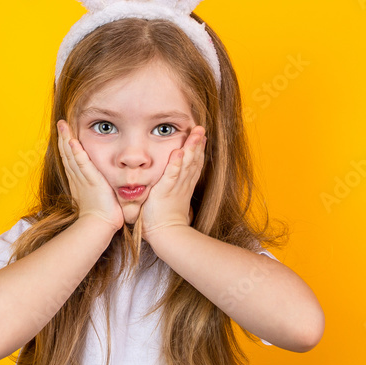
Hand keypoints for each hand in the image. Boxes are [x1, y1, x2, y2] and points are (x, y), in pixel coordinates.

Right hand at [56, 119, 123, 232]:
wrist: (99, 225)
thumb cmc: (101, 215)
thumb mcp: (97, 196)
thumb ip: (98, 186)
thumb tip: (103, 184)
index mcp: (78, 181)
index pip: (71, 159)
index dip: (66, 146)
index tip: (64, 134)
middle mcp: (78, 177)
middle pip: (67, 154)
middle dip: (63, 138)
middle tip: (60, 124)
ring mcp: (83, 178)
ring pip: (72, 155)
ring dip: (66, 139)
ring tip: (63, 125)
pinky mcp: (91, 180)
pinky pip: (82, 163)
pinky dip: (77, 152)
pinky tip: (72, 141)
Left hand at [138, 125, 206, 241]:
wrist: (166, 236)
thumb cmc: (164, 222)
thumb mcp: (170, 202)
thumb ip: (169, 192)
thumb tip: (167, 187)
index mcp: (184, 186)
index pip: (193, 165)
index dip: (198, 150)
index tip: (201, 137)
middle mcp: (183, 184)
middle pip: (193, 160)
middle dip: (197, 143)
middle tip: (201, 128)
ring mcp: (176, 187)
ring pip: (186, 164)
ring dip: (191, 148)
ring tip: (196, 133)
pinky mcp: (165, 191)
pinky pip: (172, 175)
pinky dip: (175, 163)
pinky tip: (179, 152)